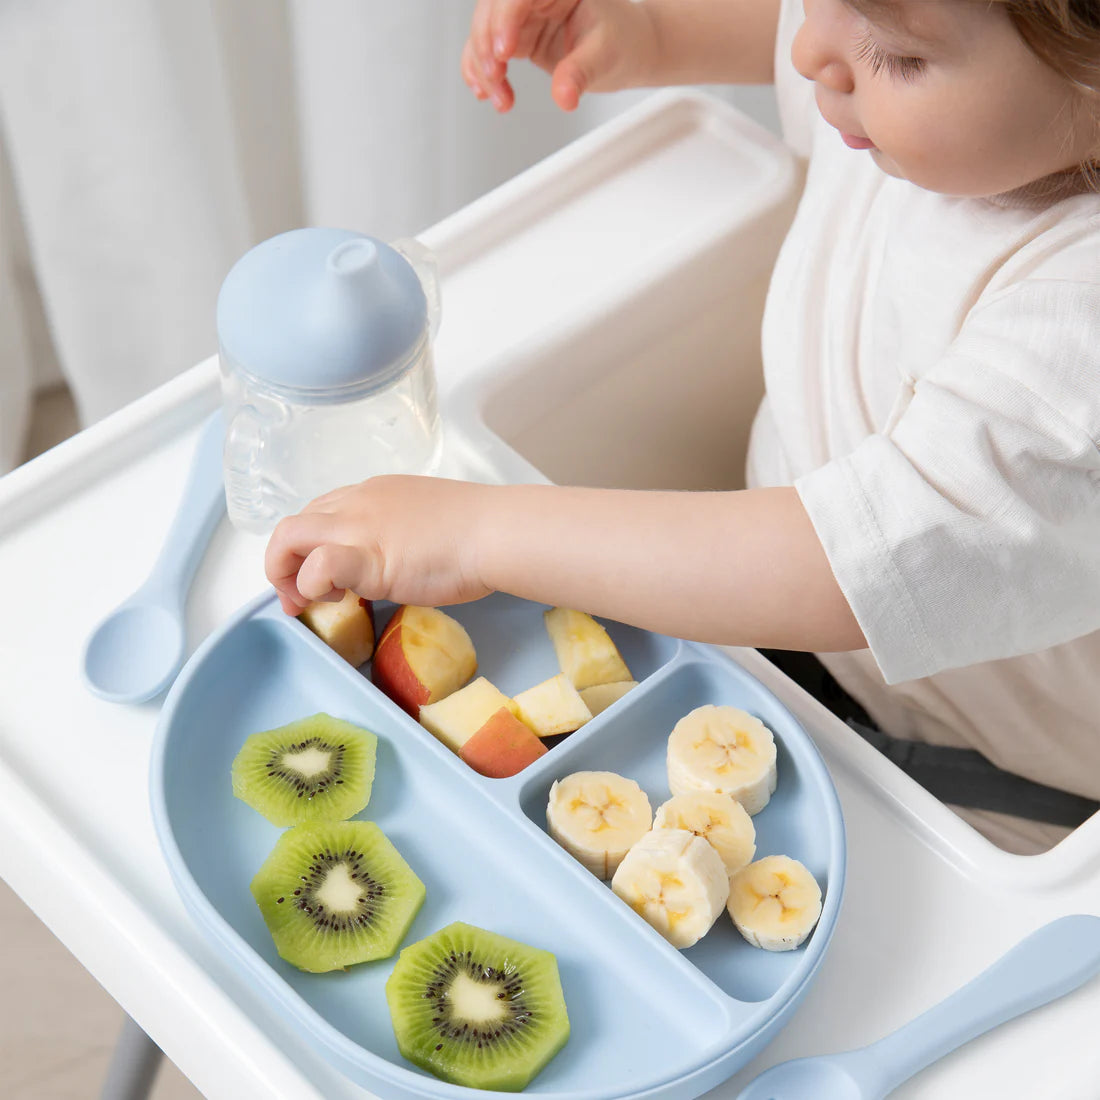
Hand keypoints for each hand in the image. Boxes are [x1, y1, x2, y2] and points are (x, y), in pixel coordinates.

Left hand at [264, 476, 492, 615]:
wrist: (497, 533)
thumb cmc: (478, 531)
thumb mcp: (425, 522)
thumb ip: (398, 536)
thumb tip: (393, 560)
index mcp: (372, 494)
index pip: (319, 512)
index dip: (307, 547)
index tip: (316, 577)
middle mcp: (357, 503)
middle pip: (294, 525)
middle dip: (283, 564)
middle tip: (300, 600)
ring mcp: (358, 528)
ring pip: (289, 537)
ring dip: (285, 573)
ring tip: (307, 603)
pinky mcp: (367, 558)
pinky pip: (317, 566)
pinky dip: (311, 585)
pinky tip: (334, 600)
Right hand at [461, 0, 657, 112]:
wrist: (627, 49)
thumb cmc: (622, 41)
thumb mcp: (604, 57)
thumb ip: (580, 74)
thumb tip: (564, 97)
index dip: (505, 20)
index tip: (504, 53)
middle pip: (492, 11)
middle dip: (486, 46)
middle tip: (495, 79)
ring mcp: (524, 17)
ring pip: (484, 32)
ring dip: (482, 66)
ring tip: (499, 98)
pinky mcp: (518, 37)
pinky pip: (488, 50)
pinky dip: (480, 71)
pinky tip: (485, 92)